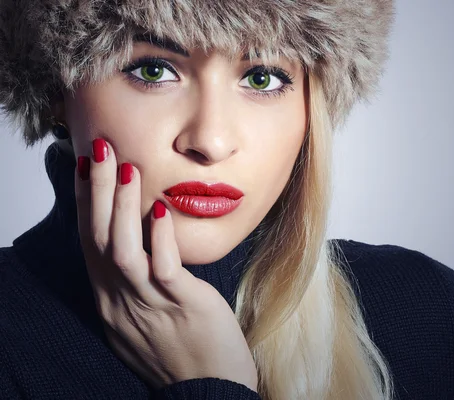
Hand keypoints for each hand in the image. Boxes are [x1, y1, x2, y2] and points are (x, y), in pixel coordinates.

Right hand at [73, 138, 257, 391]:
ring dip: (121, 208)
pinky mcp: (182, 307)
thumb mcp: (144, 311)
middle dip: (95, 192)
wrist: (209, 388)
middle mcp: (121, 301)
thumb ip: (136, 277)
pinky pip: (163, 271)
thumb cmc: (182, 345)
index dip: (84, 202)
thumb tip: (141, 234)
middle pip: (97, 239)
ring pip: (122, 252)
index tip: (85, 166)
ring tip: (127, 169)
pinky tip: (160, 212)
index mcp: (112, 299)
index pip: (90, 242)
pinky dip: (159, 239)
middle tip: (98, 151)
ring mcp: (149, 305)